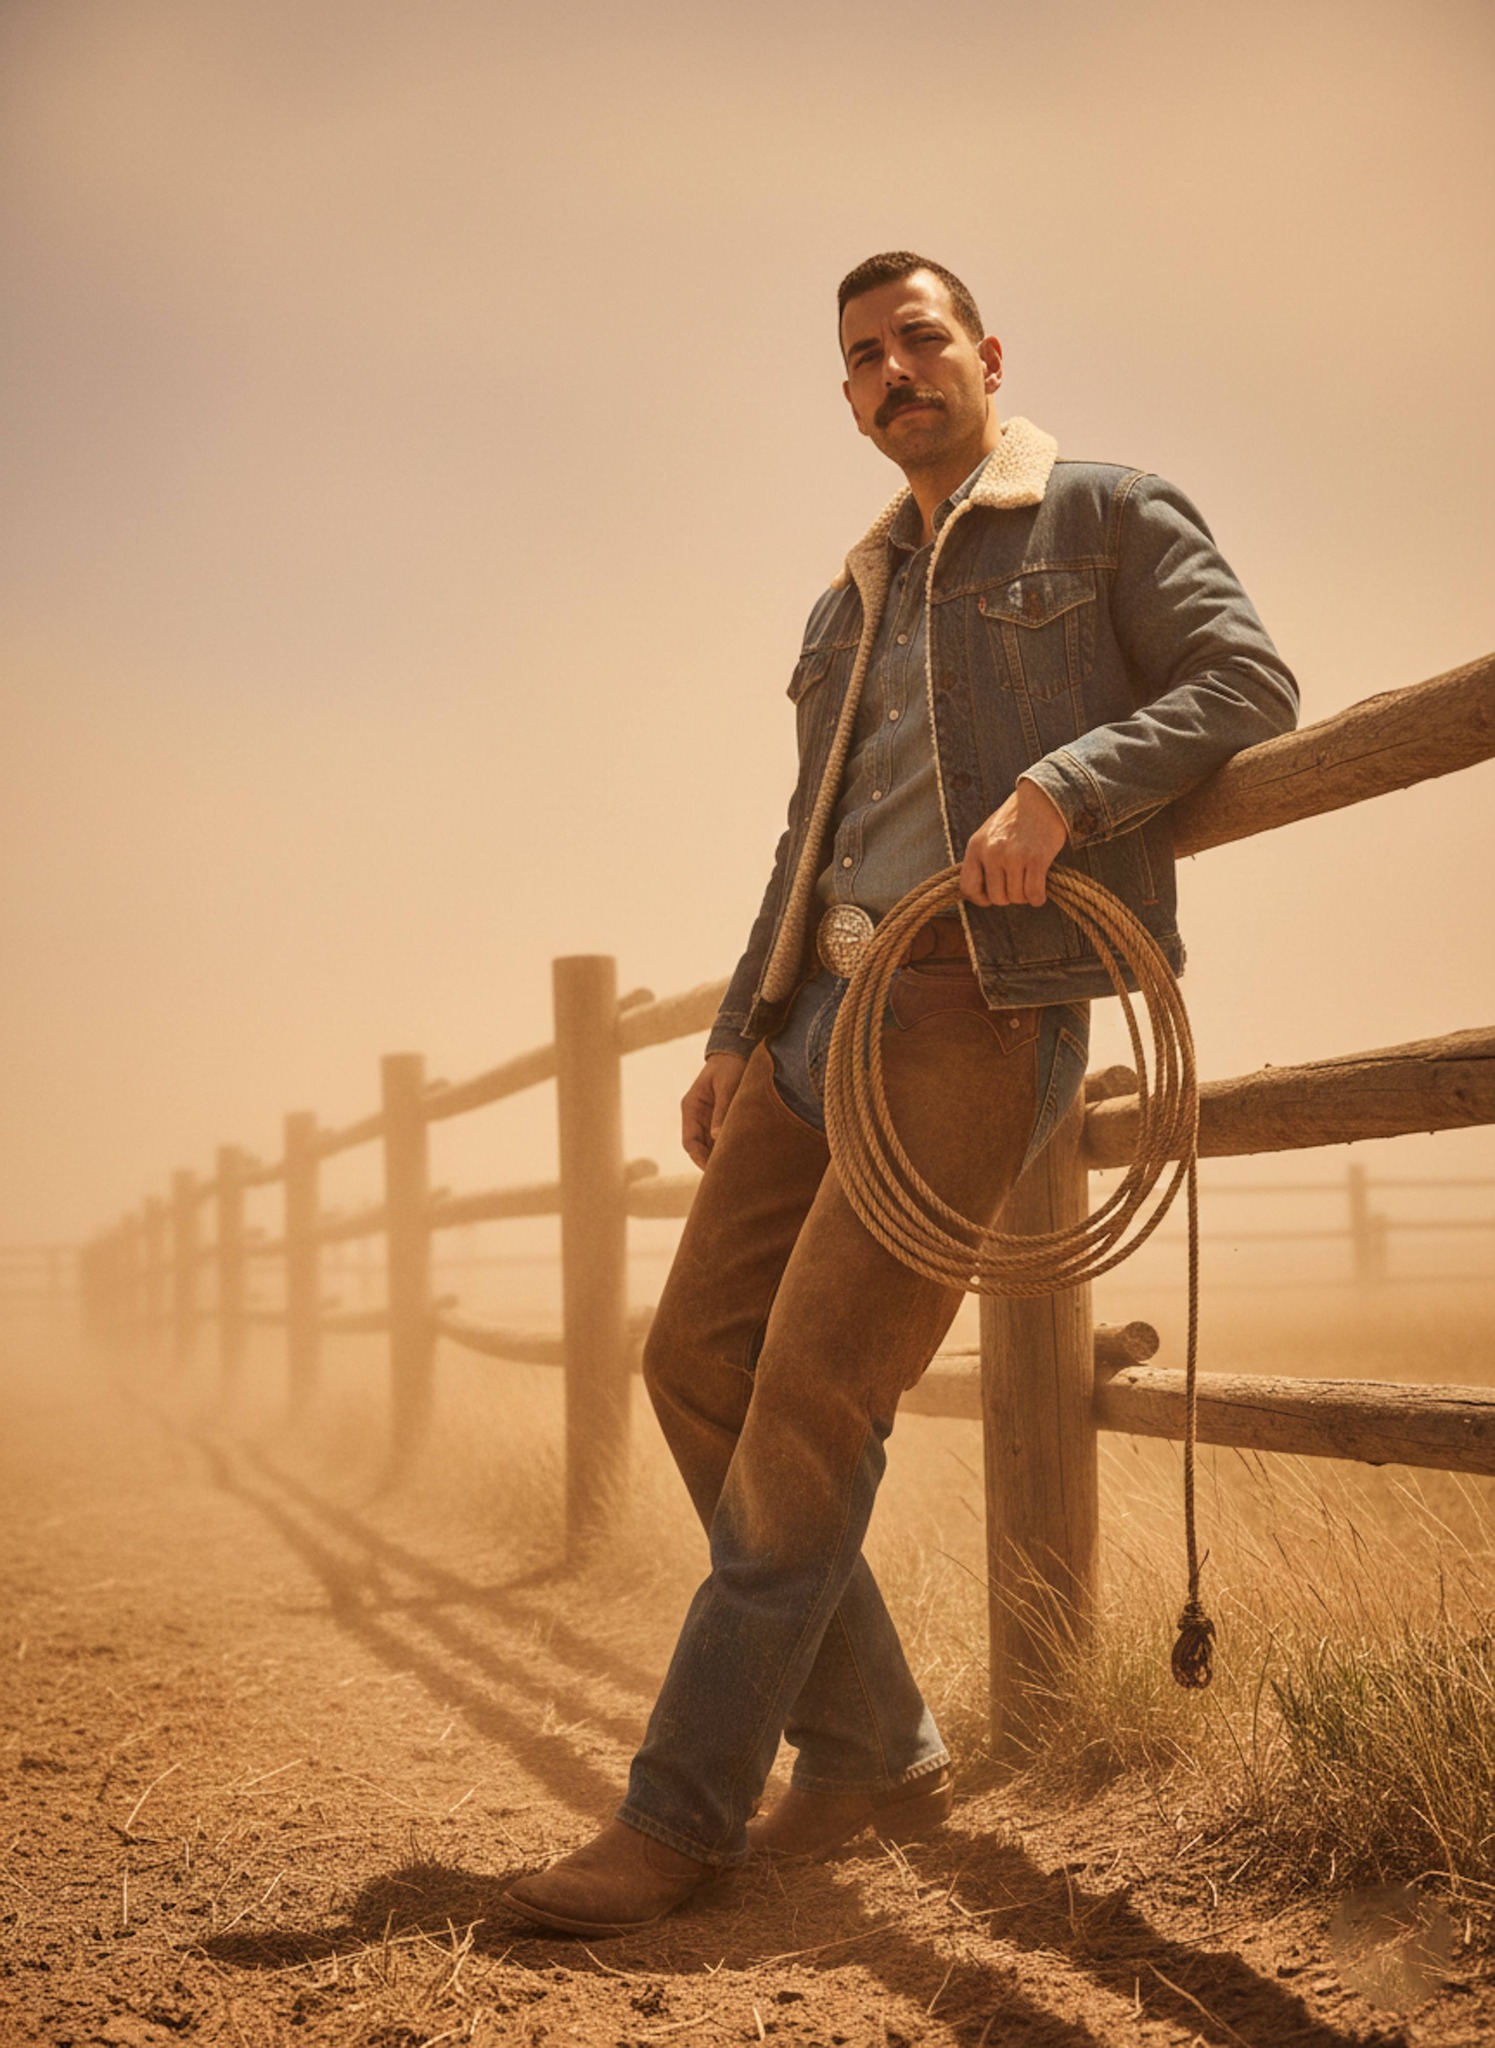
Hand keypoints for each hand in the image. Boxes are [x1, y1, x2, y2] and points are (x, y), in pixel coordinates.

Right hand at [681, 1051, 748, 1167]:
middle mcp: (697, 1116)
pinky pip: (722, 1139)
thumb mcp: (727, 1085)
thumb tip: (717, 1137)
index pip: (690, 1141)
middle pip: (699, 1148)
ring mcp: (708, 1118)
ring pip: (711, 1146)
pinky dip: (729, 1148)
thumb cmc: (730, 1065)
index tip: (713, 1171)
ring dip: (721, 1157)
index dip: (699, 1158)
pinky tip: (742, 1156)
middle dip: (711, 1163)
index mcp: (691, 1107)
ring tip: (738, 1171)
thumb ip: (722, 1110)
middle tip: (728, 1178)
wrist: (737, 1051)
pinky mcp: (721, 1119)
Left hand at [960, 779, 1067, 906]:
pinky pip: (1033, 894)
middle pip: (996, 897)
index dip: (980, 898)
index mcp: (976, 846)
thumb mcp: (990, 833)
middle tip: (1018, 885)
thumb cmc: (1017, 818)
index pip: (968, 887)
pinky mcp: (1036, 859)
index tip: (991, 897)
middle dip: (1009, 897)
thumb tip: (980, 892)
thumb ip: (982, 858)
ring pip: (1016, 897)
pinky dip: (1038, 898)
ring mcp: (1013, 856)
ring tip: (1030, 883)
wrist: (1043, 797)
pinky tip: (1040, 893)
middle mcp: (992, 852)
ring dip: (1025, 896)